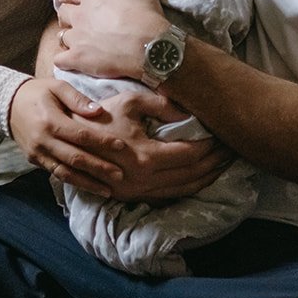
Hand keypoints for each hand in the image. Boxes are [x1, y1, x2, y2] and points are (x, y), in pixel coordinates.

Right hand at [8, 77, 132, 195]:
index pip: (80, 135)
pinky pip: (56, 173)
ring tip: (108, 190)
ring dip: (88, 183)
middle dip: (99, 168)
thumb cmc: (38, 92)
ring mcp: (37, 153)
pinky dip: (74, 181)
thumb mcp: (57, 86)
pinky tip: (89, 186)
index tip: (122, 146)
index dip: (102, 141)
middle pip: (75, 158)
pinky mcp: (35, 160)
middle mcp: (43, 140)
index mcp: (50, 120)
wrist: (7, 104)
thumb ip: (78, 98)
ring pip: (66, 172)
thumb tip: (99, 111)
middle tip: (120, 175)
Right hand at [54, 91, 232, 202]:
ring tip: (225, 163)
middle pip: (192, 175)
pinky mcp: (132, 196)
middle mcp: (143, 180)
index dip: (212, 146)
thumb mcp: (127, 101)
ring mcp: (137, 192)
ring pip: (184, 189)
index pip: (191, 155)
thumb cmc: (96, 115)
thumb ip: (160, 104)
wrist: (63, 140)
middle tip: (234, 148)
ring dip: (208, 178)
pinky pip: (170, 197)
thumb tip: (188, 111)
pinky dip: (190, 187)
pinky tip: (202, 177)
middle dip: (216, 163)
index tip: (226, 134)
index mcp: (144, 156)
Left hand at [55, 0, 163, 80]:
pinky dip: (63, 59)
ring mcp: (77, 38)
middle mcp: (80, 16)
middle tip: (75, 19)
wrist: (151, 48)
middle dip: (67, 14)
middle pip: (62, 13)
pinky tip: (70, 60)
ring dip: (67, 36)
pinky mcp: (78, 59)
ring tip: (76, 40)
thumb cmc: (146, 14)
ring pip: (61, 36)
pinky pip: (60, 59)